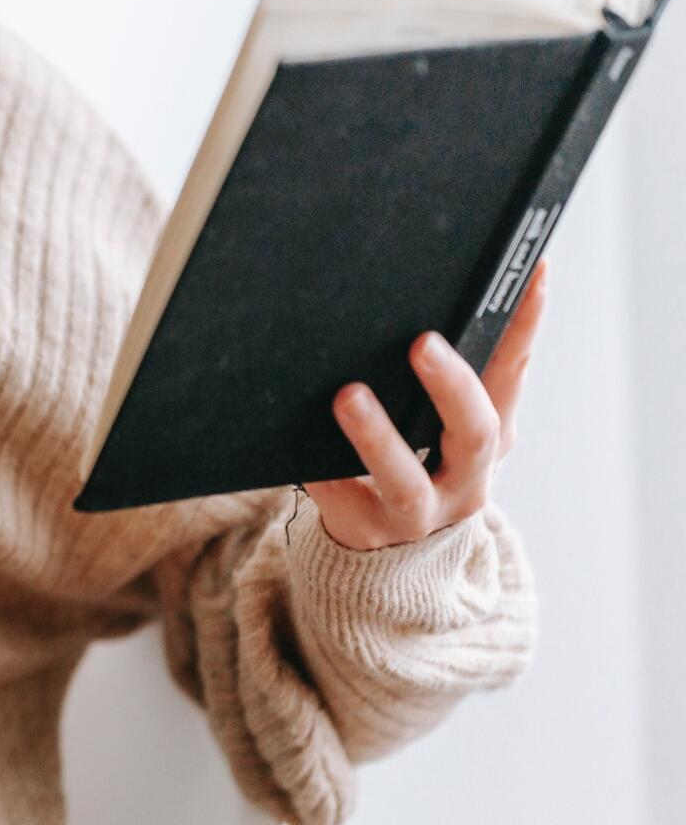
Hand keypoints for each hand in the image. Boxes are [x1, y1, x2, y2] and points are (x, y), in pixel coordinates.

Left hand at [305, 256, 547, 551]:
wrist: (390, 555)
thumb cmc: (415, 461)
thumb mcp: (439, 422)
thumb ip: (440, 373)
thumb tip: (416, 283)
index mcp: (489, 434)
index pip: (512, 373)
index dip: (526, 325)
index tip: (529, 269)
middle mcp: (467, 477)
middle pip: (473, 432)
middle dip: (451, 386)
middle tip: (423, 343)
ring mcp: (419, 510)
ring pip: (405, 478)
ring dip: (378, 435)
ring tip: (349, 396)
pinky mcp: (366, 528)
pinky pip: (338, 496)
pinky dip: (320, 471)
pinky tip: (296, 447)